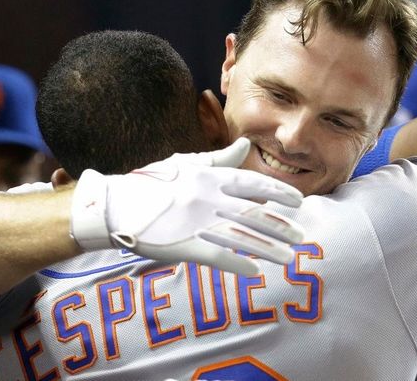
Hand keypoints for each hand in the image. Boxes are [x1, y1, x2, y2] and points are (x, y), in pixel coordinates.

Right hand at [71, 138, 303, 275]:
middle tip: (301, 238)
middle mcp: (208, 199)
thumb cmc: (151, 183)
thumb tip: (246, 144)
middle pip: (253, 215)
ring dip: (269, 250)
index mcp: (209, 178)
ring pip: (242, 238)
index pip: (253, 184)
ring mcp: (197, 222)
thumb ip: (220, 159)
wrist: (115, 206)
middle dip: (281, 227)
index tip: (299, 203)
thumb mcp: (186, 164)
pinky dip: (239, 264)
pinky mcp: (184, 245)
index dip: (279, 193)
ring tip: (289, 258)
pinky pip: (218, 256)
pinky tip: (255, 272)